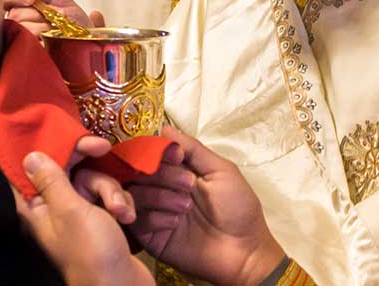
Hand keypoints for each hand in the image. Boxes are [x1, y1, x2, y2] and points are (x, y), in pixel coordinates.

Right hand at [3, 0, 105, 36]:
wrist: (91, 45)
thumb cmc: (76, 25)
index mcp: (23, 9)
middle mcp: (18, 25)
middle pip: (11, 12)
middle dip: (32, 12)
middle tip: (47, 15)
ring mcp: (21, 42)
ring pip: (18, 27)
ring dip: (40, 27)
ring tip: (53, 31)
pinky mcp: (24, 56)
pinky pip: (23, 43)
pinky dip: (39, 39)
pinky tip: (48, 40)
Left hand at [16, 142, 150, 285]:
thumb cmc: (91, 251)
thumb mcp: (70, 211)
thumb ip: (52, 180)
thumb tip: (29, 155)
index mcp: (37, 207)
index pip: (34, 168)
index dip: (51, 147)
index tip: (72, 134)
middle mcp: (54, 208)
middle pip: (69, 169)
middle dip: (92, 169)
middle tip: (104, 148)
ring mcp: (78, 215)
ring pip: (94, 181)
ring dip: (111, 191)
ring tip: (120, 211)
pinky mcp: (100, 220)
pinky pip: (108, 197)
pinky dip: (119, 203)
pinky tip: (127, 217)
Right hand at [129, 127, 284, 285]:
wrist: (243, 250)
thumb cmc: (238, 208)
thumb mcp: (221, 170)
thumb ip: (193, 149)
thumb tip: (165, 128)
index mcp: (178, 170)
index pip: (152, 152)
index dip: (157, 150)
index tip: (177, 156)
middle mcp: (162, 188)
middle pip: (140, 170)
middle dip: (163, 174)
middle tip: (190, 185)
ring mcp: (154, 212)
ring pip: (136, 193)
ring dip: (161, 196)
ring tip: (186, 207)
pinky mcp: (149, 236)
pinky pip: (136, 220)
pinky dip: (155, 218)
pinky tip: (174, 224)